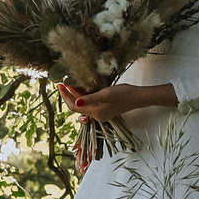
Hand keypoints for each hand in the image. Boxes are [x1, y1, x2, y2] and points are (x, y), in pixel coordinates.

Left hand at [62, 81, 177, 120]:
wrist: (138, 97)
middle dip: (68, 95)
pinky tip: (81, 88)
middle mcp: (96, 115)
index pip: (74, 106)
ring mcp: (100, 113)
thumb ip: (90, 99)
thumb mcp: (105, 94)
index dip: (65, 96)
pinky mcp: (104, 109)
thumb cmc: (123, 94)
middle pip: (77, 106)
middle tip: (62, 83)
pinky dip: (83, 96)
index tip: (59, 85)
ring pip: (83, 105)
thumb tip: (76, 102)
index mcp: (96, 112)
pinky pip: (89, 104)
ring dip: (75, 95)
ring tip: (69, 84)